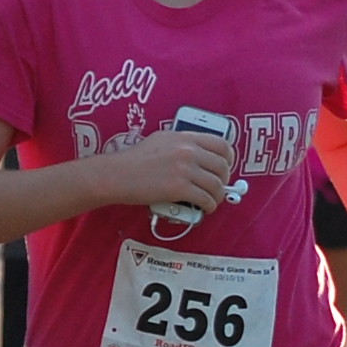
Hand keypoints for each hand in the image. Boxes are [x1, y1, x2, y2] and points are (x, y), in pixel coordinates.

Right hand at [95, 128, 235, 216]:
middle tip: (218, 187)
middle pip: (222, 166)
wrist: (117, 174)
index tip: (226, 168)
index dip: (229, 159)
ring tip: (212, 201)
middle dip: (225, 180)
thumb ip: (183, 144)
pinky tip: (204, 209)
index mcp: (185, 137)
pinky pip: (205, 199)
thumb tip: (201, 156)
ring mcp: (184, 169)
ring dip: (218, 196)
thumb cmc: (135, 159)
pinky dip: (209, 206)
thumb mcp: (162, 140)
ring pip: (217, 185)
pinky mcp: (179, 188)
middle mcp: (188, 151)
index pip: (222, 144)